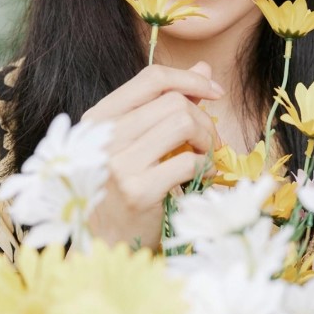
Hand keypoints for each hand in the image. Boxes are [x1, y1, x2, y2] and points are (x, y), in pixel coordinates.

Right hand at [81, 61, 222, 247]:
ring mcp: (117, 164)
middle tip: (209, 141)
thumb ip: (163, 104)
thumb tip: (203, 70)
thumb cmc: (117, 190)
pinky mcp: (137, 191)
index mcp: (98, 119)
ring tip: (204, 156)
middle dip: (204, 118)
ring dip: (206, 139)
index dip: (190, 79)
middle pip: (174, 101)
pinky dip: (204, 166)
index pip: (151, 78)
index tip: (215, 93)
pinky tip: (200, 177)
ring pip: (183, 122)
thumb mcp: (131, 143)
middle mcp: (103, 137)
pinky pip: (188, 161)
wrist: (101, 244)